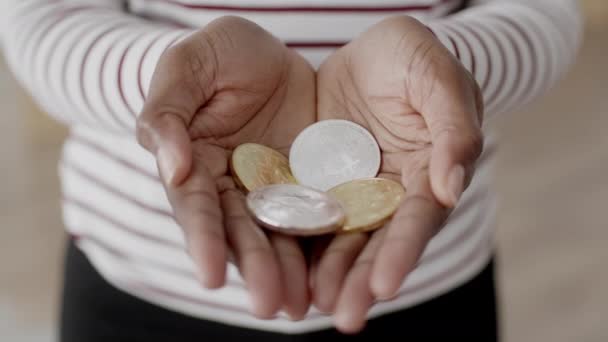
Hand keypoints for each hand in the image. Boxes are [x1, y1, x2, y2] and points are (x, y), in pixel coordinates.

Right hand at [136, 16, 315, 319]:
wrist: (269, 52)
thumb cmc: (219, 54)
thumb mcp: (187, 66)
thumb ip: (168, 113)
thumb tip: (172, 167)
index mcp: (195, 164)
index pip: (195, 206)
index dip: (201, 239)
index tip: (210, 274)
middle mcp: (231, 188)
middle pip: (239, 233)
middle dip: (254, 268)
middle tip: (269, 305)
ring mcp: (272, 190)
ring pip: (278, 235)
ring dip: (288, 272)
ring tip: (300, 305)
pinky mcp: (309, 186)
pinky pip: (317, 216)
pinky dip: (322, 248)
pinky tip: (331, 277)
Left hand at [312, 16, 483, 332]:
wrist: (370, 51)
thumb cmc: (414, 59)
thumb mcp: (438, 78)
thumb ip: (453, 129)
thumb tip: (453, 189)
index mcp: (429, 173)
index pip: (419, 219)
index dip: (404, 251)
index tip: (384, 285)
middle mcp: (392, 193)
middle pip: (379, 242)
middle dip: (363, 281)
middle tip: (345, 317)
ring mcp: (354, 191)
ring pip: (342, 238)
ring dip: (329, 274)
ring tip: (311, 306)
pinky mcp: (320, 183)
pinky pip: (306, 213)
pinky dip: (297, 241)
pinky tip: (282, 267)